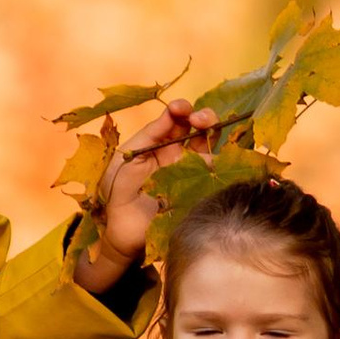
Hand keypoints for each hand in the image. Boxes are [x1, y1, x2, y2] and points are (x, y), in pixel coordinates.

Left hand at [74, 99, 220, 290]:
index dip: (181, 110)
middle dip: (203, 117)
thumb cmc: (118, 191)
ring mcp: (192, 174)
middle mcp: (180, 156)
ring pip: (212, 148)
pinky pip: (216, 176)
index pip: (178, 120)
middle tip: (198, 119)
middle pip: (201, 130)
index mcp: (161, 144)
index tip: (179, 109)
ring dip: (213, 133)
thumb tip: (171, 114)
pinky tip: (215, 154)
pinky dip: (222, 161)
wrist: (120, 229)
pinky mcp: (200, 192)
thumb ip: (150, 134)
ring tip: (206, 127)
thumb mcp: (128, 156)